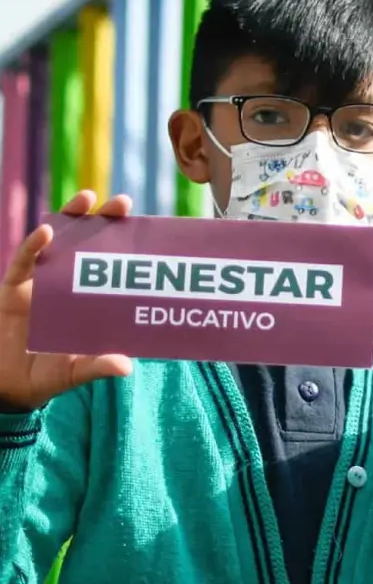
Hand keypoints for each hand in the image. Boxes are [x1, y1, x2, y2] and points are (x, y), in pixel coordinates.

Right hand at [0, 191, 133, 410]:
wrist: (7, 385)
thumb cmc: (46, 377)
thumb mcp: (74, 373)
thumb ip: (96, 366)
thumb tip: (127, 366)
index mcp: (89, 301)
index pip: (111, 267)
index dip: (124, 246)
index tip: (146, 226)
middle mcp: (68, 286)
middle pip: (88, 245)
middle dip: (104, 221)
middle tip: (123, 203)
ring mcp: (40, 283)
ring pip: (57, 243)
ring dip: (71, 218)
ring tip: (87, 198)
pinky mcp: (13, 287)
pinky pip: (24, 261)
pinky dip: (34, 246)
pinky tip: (48, 231)